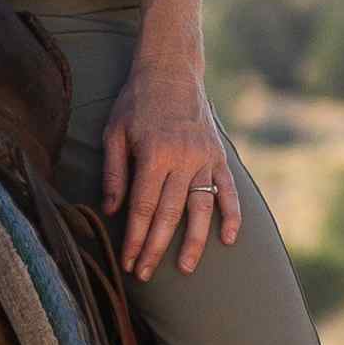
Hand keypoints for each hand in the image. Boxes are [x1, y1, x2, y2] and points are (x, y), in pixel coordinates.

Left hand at [108, 60, 246, 282]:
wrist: (171, 70)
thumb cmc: (136, 102)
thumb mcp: (114, 132)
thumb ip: (114, 173)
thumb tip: (111, 211)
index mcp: (154, 154)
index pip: (143, 208)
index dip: (135, 239)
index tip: (129, 262)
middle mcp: (183, 158)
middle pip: (170, 214)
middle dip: (156, 248)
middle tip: (145, 273)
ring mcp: (205, 157)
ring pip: (201, 208)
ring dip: (195, 242)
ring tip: (186, 268)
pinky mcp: (219, 155)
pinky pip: (229, 190)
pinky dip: (232, 215)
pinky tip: (228, 239)